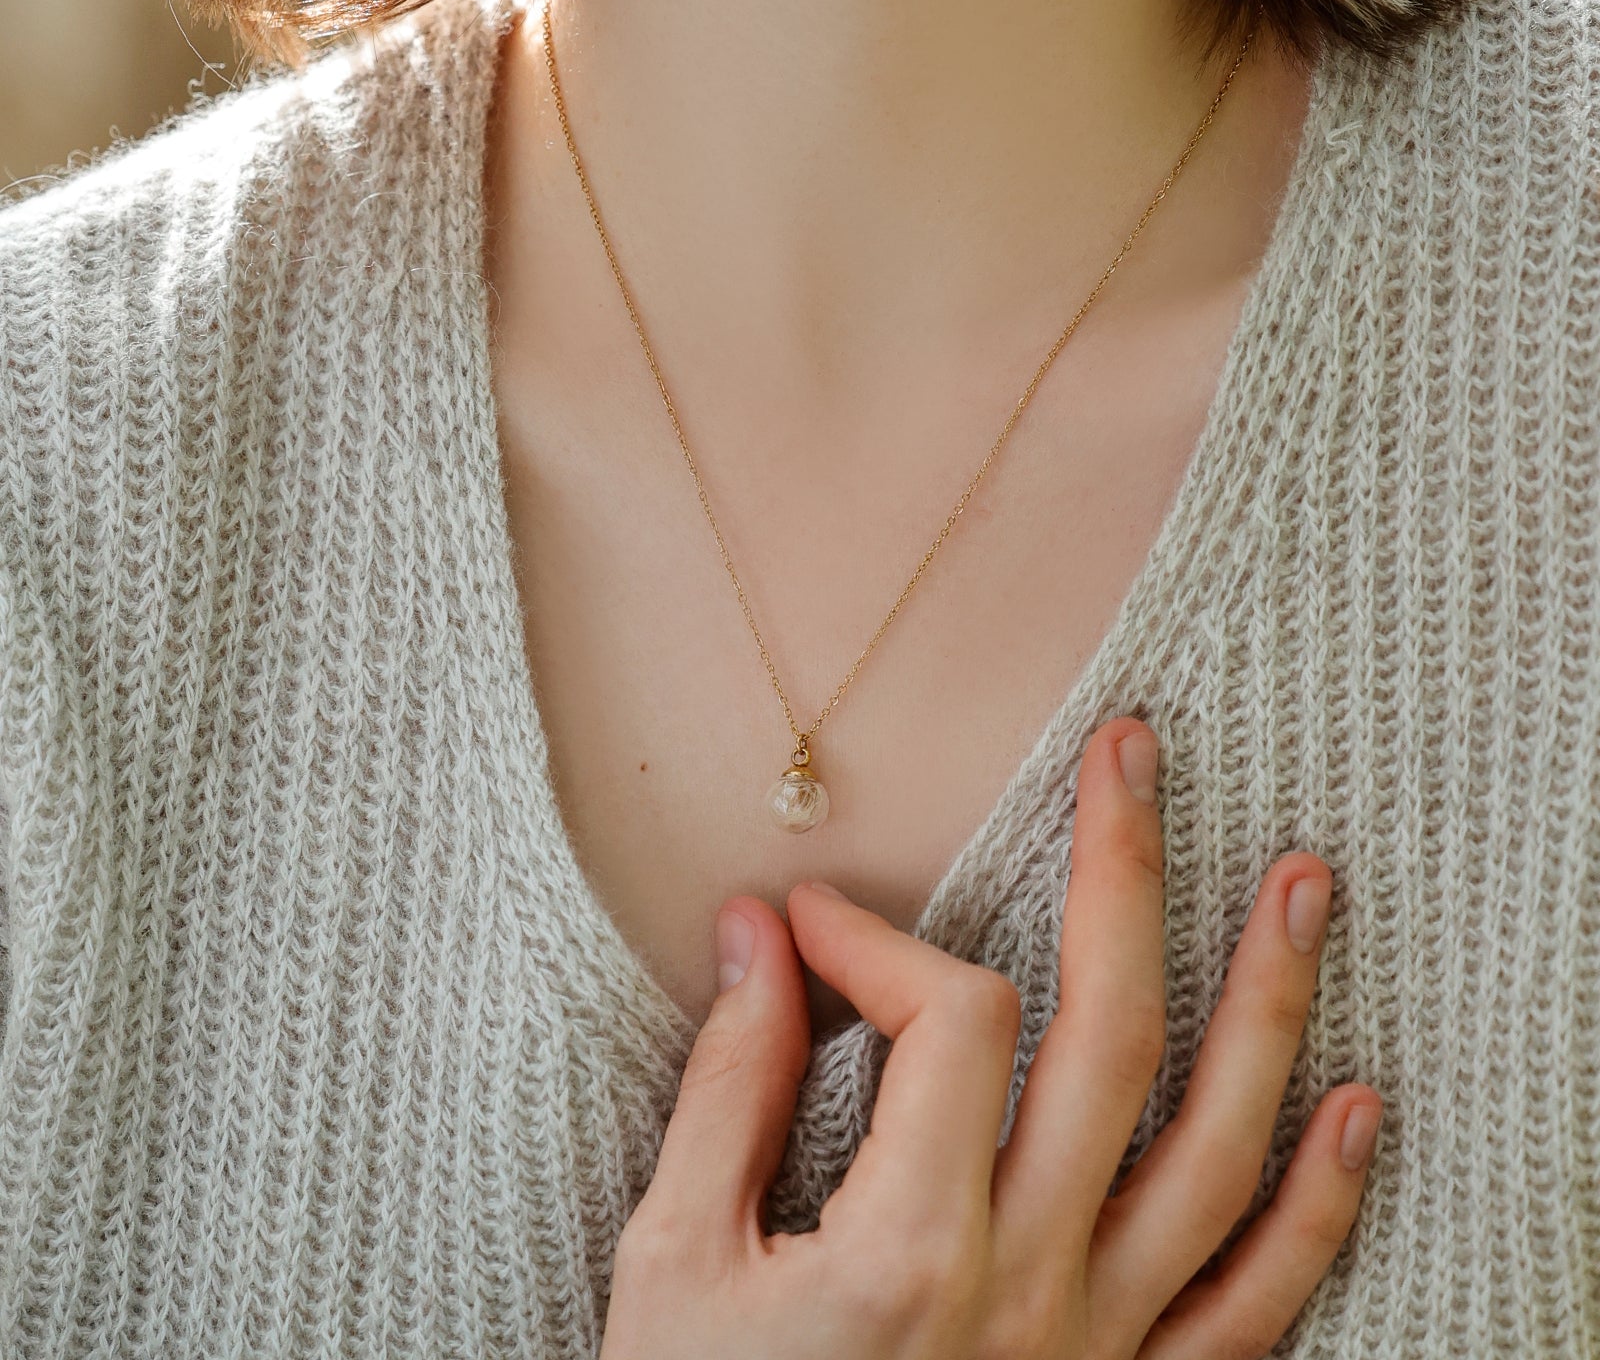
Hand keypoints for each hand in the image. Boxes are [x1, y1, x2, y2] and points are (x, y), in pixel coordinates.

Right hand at [597, 716, 1380, 1359]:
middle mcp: (1033, 1285)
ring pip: (1220, 1150)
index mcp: (910, 1245)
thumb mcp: (673, 1267)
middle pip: (1112, 1036)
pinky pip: (1257, 1301)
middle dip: (1124, 873)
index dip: (876, 937)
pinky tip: (1356, 1101)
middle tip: (1133, 753)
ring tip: (1304, 878)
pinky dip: (1318, 1202)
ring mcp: (1104, 1349)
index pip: (944, 1018)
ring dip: (1270, 1002)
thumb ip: (725, 1090)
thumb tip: (753, 936)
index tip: (807, 921)